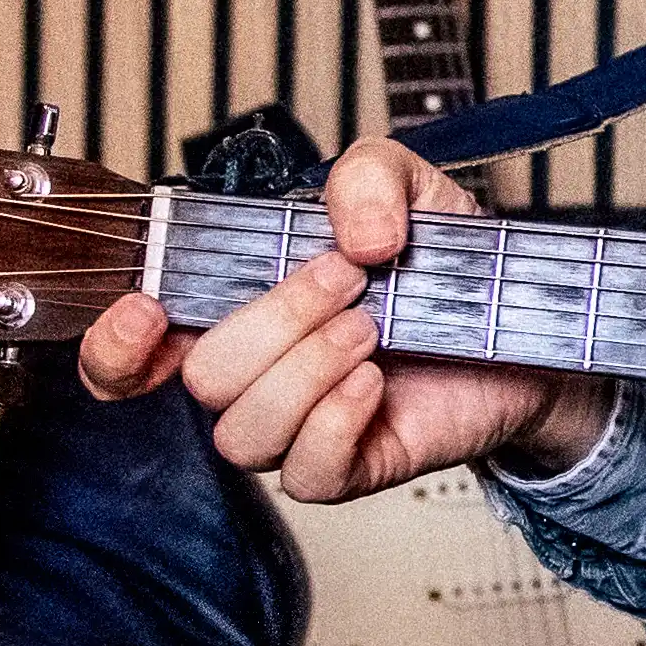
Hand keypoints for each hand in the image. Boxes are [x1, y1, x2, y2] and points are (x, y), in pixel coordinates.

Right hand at [77, 137, 609, 502]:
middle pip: (203, 376)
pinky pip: (308, 471)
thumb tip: (353, 232)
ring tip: (373, 328)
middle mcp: (255, 377)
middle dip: (276, 317)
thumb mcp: (414, 189)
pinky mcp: (348, 469)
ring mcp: (296, 429)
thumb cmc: (452, 270)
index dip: (115, 346)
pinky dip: (339, 417)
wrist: (530, 335)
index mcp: (238, 312)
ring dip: (310, 366)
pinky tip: (377, 382)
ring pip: (244, 431)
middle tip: (349, 280)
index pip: (130, 357)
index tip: (147, 309)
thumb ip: (368, 175)